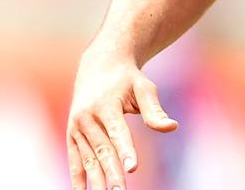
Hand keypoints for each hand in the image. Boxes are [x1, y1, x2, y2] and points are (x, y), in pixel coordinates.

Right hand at [66, 49, 176, 189]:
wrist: (97, 66)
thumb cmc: (127, 79)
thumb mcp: (143, 88)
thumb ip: (154, 109)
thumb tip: (172, 127)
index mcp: (104, 104)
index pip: (117, 131)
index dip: (125, 150)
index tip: (133, 168)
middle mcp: (86, 116)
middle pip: (103, 149)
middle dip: (111, 173)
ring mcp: (76, 126)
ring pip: (88, 158)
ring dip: (96, 180)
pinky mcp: (72, 133)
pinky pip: (75, 158)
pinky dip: (77, 176)